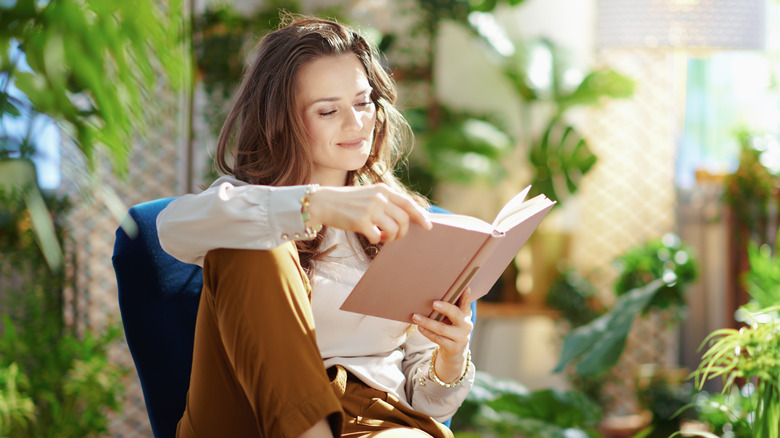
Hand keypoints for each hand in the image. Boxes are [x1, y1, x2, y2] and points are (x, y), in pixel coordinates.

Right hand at [306, 183, 431, 242]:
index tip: (428, 226)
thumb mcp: (369, 195)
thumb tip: (406, 217)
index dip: (420, 216)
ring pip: (393, 230)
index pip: (408, 203)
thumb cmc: (348, 202)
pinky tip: (370, 237)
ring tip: (381, 237)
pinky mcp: (360, 221)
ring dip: (390, 238)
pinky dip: (376, 240)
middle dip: (402, 232)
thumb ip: (386, 202)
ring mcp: (370, 209)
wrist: (323, 202)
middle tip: (393, 237)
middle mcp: (379, 198)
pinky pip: (377, 237)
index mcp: (383, 190)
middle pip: (404, 220)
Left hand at [412, 288, 473, 382]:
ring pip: (442, 328)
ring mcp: (461, 337)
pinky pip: (438, 339)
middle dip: (445, 308)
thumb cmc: (452, 328)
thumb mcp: (454, 318)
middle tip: (433, 303)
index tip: (465, 288)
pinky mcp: (453, 348)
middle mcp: (466, 325)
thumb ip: (451, 307)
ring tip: (415, 316)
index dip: (466, 296)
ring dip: (427, 322)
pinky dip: (427, 332)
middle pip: (455, 314)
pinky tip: (419, 327)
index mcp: (466, 315)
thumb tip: (435, 293)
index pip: (466, 304)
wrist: (455, 351)